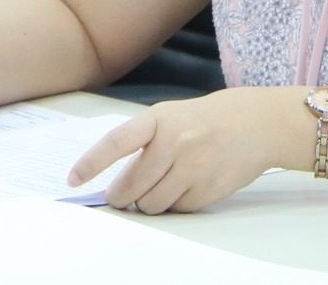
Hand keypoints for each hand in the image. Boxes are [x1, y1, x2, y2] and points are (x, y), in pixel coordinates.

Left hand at [67, 87, 299, 213]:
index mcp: (159, 119)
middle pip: (131, 186)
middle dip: (123, 196)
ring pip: (152, 204)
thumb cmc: (203, 121)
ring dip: (150, 202)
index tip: (73, 179)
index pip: (116, 143)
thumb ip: (141, 142)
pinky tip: (187, 185)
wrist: (254, 123)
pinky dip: (176, 204)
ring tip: (164, 184)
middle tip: (123, 196)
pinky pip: (178, 210)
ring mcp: (194, 167)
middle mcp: (176, 142)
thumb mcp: (169, 117)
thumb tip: (111, 181)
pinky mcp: (210, 189)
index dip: (91, 163)